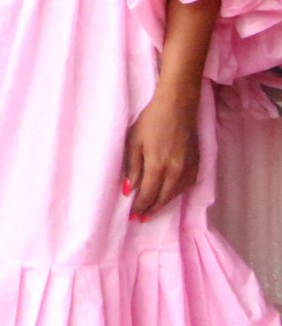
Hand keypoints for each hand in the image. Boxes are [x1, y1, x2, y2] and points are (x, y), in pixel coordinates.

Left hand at [122, 93, 199, 219]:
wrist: (178, 106)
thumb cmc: (151, 120)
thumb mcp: (134, 141)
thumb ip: (132, 167)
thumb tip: (128, 190)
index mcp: (158, 166)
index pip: (148, 194)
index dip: (140, 207)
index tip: (132, 216)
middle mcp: (176, 171)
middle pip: (163, 198)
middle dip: (151, 210)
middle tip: (141, 219)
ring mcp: (189, 167)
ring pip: (176, 194)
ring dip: (164, 204)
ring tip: (153, 210)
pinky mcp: (197, 163)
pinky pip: (187, 185)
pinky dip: (177, 194)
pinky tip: (170, 195)